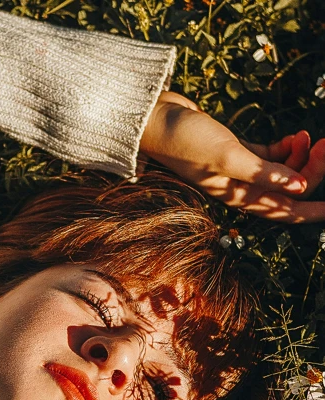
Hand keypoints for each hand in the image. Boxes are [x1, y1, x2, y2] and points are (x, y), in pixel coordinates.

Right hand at [140, 91, 324, 222]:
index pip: (286, 211)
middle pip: (290, 190)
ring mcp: (241, 172)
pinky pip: (273, 158)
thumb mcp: (228, 156)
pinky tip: (294, 136)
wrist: (157, 121)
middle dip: (313, 170)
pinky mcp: (238, 154)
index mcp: (240, 197)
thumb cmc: (187, 141)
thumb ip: (264, 173)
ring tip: (308, 135)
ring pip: (284, 173)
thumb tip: (300, 187)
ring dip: (302, 157)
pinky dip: (287, 149)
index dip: (314, 211)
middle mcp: (243, 189)